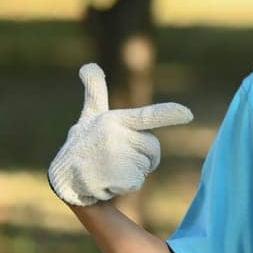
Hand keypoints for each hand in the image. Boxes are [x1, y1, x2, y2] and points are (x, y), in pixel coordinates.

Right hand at [47, 64, 192, 206]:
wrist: (64, 179)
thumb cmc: (83, 145)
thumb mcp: (89, 117)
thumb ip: (96, 92)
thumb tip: (89, 65)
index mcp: (113, 119)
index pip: (146, 117)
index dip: (168, 115)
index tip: (188, 114)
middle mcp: (114, 136)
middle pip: (152, 148)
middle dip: (142, 156)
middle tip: (114, 158)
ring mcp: (115, 158)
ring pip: (146, 166)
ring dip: (133, 171)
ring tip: (108, 168)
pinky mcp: (115, 178)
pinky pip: (137, 183)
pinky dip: (125, 186)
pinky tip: (106, 182)